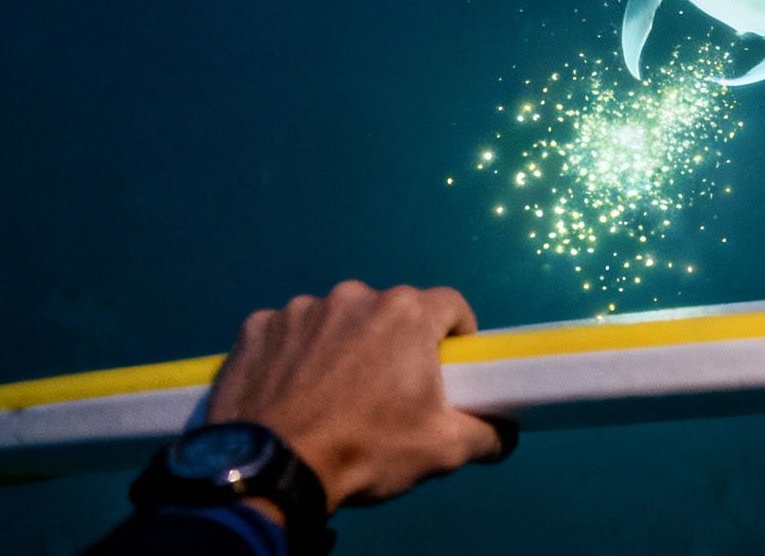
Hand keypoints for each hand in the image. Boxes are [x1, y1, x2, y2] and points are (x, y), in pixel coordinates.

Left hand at [206, 281, 515, 514]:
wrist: (270, 469)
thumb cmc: (364, 450)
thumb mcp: (442, 450)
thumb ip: (487, 434)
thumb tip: (507, 434)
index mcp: (406, 314)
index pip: (451, 306)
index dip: (455, 336)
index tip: (446, 369)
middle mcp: (355, 295)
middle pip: (390, 313)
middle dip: (394, 344)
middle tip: (387, 393)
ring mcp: (301, 308)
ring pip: (338, 321)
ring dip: (342, 347)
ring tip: (332, 397)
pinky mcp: (258, 327)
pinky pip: (288, 334)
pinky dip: (294, 355)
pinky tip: (291, 393)